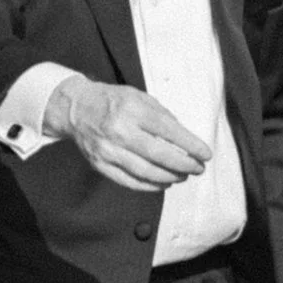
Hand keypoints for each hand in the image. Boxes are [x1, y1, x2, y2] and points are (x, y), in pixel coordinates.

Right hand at [43, 76, 210, 188]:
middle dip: (184, 165)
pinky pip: (129, 181)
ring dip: (170, 177)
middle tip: (198, 169)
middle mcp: (119, 131)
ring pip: (145, 172)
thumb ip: (163, 116)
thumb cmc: (113, 101)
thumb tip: (186, 140)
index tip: (205, 154)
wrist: (76, 109)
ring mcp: (108, 150)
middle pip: (158, 154)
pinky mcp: (100, 164)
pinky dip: (150, 186)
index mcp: (132, 110)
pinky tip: (164, 183)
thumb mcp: (140, 97)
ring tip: (184, 176)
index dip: (190, 145)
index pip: (168, 130)